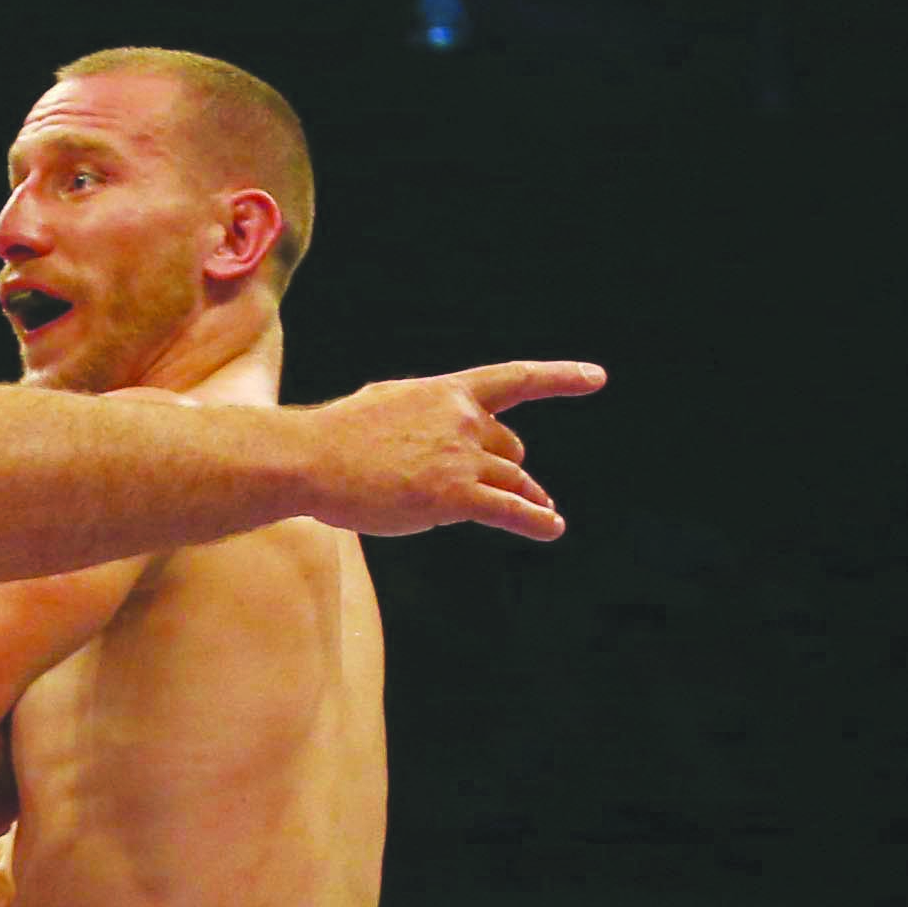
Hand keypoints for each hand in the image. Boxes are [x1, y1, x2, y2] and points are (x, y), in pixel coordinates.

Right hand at [293, 362, 605, 540]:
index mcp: (448, 392)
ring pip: (511, 481)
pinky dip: (535, 521)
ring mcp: (462, 458)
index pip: (514, 380)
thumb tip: (424, 430)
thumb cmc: (336, 437)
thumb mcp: (385, 404)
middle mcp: (464, 420)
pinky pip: (509, 510)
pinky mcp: (455, 496)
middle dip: (513, 468)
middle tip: (522, 486)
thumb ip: (418, 413)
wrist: (311, 459)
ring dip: (531, 498)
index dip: (560, 378)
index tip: (596, 378)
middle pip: (509, 448)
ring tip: (547, 514)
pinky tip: (552, 528)